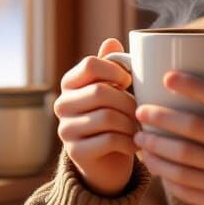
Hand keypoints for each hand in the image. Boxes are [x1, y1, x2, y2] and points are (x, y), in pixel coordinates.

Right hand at [53, 38, 139, 196]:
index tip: (129, 81)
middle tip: (141, 111)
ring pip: (108, 117)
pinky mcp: (76, 152)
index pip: (90, 64)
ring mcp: (66, 129)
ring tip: (140, 127)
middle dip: (129, 101)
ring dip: (131, 123)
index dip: (115, 70)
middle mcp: (62, 104)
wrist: (106, 163)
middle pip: (101, 91)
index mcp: (70, 83)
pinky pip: (110, 140)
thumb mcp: (114, 90)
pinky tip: (136, 143)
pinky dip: (129, 142)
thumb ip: (112, 67)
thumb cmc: (114, 119)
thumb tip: (112, 41)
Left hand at [133, 57, 203, 204]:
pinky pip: (190, 189)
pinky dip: (169, 177)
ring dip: (157, 149)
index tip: (167, 77)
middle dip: (161, 118)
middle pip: (194, 129)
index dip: (191, 85)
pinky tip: (157, 166)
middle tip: (141, 111)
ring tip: (140, 139)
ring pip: (185, 162)